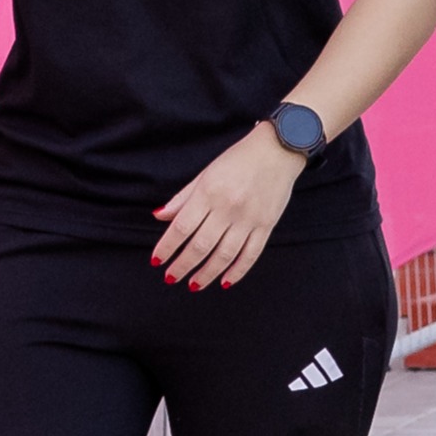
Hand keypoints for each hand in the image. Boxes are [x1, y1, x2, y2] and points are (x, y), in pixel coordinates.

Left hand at [150, 125, 304, 288]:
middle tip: (171, 277)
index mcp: (209, 193)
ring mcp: (249, 219)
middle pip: (200, 245)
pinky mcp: (266, 225)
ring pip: (224, 255)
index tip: (157, 260)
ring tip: (193, 284)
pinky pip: (250, 254)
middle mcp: (228, 208)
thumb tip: (160, 216)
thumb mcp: (206, 173)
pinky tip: (225, 282)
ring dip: (207, 273)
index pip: (182, 227)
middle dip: (183, 265)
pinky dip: (237, 271)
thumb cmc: (238, 159)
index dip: (167, 247)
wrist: (278, 150)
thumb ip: (183, 198)